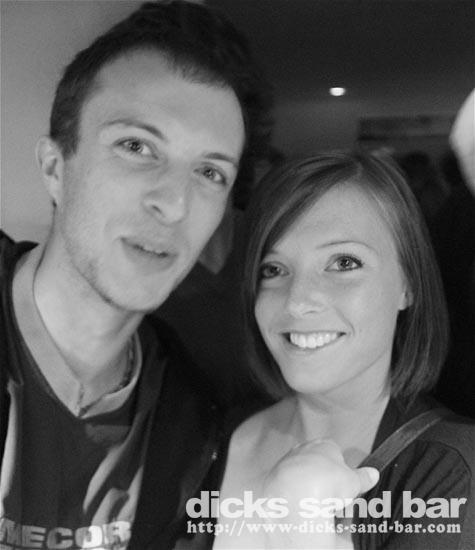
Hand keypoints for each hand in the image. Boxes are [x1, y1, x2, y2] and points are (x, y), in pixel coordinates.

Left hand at [262, 439, 378, 515]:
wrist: (296, 491)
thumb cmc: (327, 481)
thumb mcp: (353, 481)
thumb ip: (363, 477)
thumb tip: (374, 473)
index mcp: (325, 445)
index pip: (334, 450)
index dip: (340, 467)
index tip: (343, 481)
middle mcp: (304, 448)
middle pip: (316, 460)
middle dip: (324, 476)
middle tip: (331, 495)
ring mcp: (288, 459)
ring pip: (300, 471)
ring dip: (308, 484)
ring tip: (316, 502)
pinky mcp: (275, 474)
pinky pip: (287, 483)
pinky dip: (294, 492)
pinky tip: (300, 504)